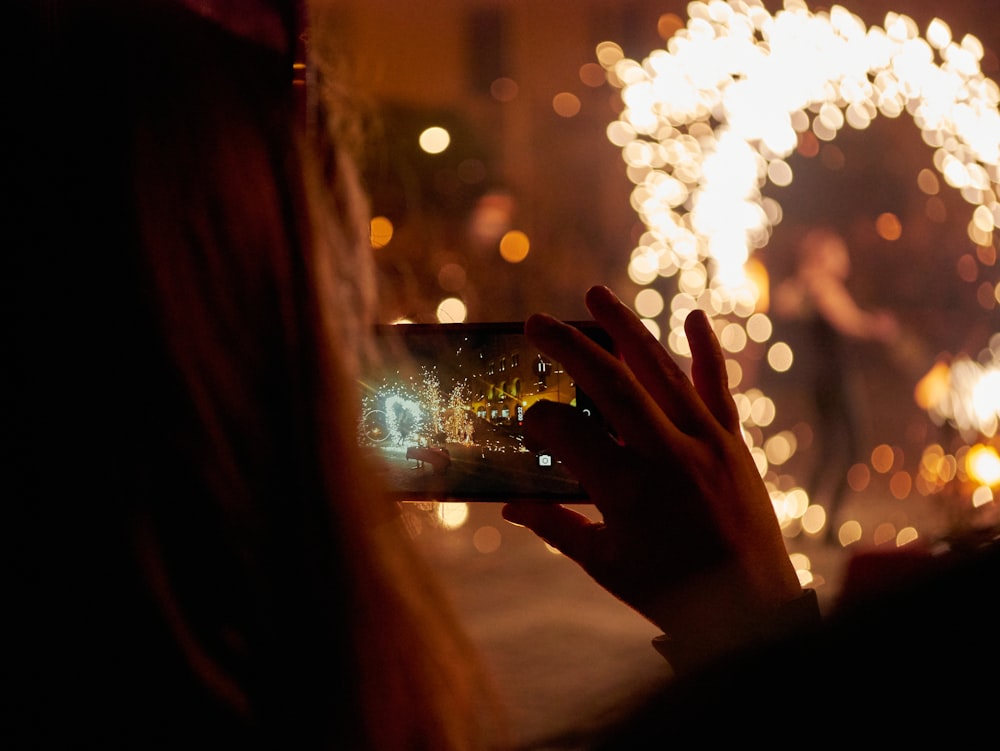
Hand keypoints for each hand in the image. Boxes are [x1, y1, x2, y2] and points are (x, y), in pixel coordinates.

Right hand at [502, 286, 803, 666]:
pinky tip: (695, 317)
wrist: (755, 606)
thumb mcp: (606, 565)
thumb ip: (557, 529)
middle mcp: (668, 457)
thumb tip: (510, 509)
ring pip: (662, 371)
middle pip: (611, 384)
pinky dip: (708, 351)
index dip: (540, 419)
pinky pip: (719, 389)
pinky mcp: (733, 443)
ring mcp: (707, 444)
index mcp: (628, 493)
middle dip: (570, 346)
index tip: (526, 417)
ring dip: (627, 328)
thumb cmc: (671, 592)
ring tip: (595, 295)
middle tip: (537, 321)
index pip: (569, 434)